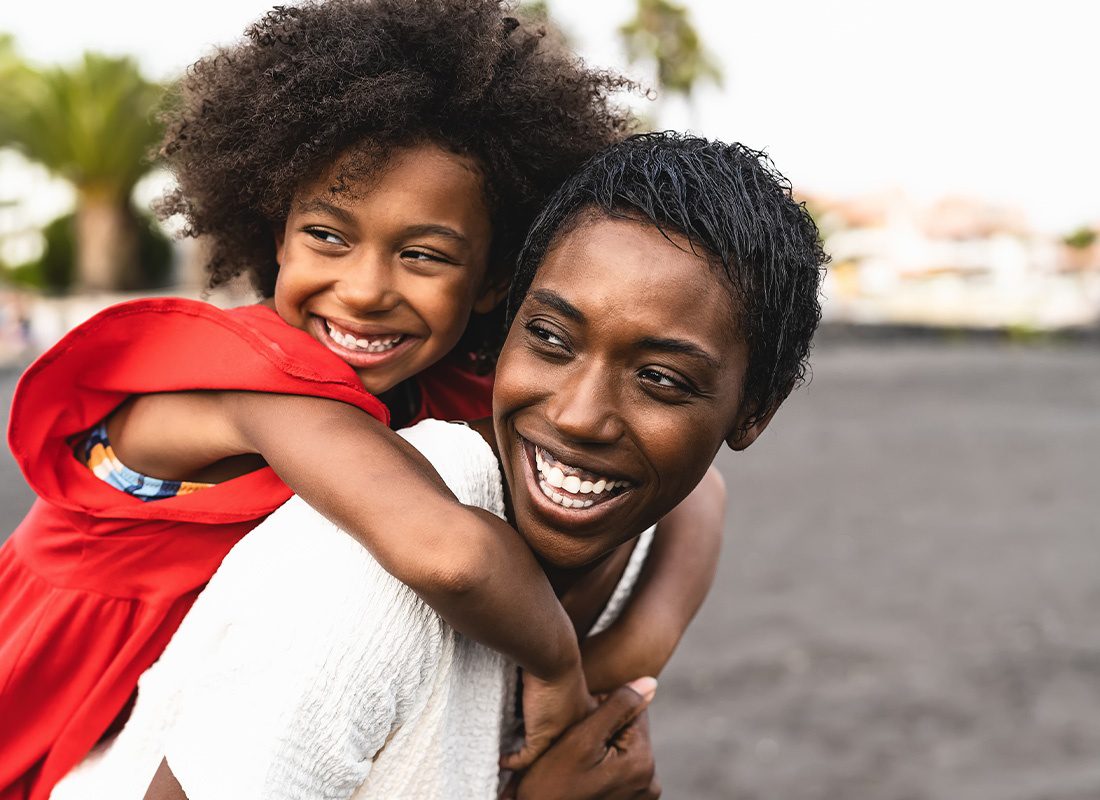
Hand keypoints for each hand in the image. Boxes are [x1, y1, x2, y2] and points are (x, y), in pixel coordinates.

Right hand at [503, 677, 660, 799]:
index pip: (633, 712)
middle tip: (573, 746)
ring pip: (622, 749)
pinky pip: (619, 769)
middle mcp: (650, 782)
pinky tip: (581, 775)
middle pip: (629, 732)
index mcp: (643, 762)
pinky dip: (602, 765)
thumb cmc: (551, 784)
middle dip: (604, 731)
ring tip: (575, 763)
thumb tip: (651, 682)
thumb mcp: (581, 738)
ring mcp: (641, 795)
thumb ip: (618, 706)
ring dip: (602, 748)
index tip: (580, 725)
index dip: (604, 709)